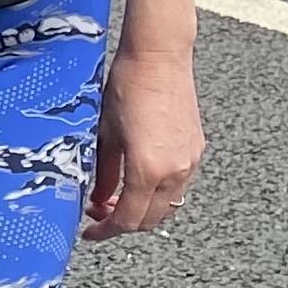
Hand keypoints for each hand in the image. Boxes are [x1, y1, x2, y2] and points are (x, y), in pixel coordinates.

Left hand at [84, 48, 203, 237]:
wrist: (159, 56)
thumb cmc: (128, 85)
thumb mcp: (105, 133)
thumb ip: (103, 172)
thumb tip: (96, 198)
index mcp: (147, 169)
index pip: (128, 219)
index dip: (106, 230)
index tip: (91, 231)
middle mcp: (174, 171)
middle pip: (151, 219)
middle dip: (124, 222)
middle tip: (100, 212)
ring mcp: (189, 161)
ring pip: (167, 205)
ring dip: (143, 209)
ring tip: (117, 196)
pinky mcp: (196, 149)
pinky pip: (178, 185)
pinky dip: (158, 193)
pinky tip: (138, 179)